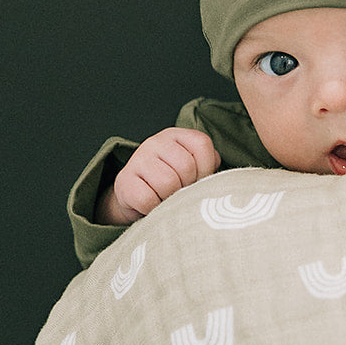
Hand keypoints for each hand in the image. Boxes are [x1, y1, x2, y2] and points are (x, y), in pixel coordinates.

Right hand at [95, 127, 220, 224]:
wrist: (134, 197)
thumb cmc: (172, 183)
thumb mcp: (192, 170)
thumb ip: (208, 166)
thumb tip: (221, 179)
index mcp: (177, 135)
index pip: (202, 145)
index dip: (205, 169)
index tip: (197, 181)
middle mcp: (156, 142)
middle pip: (186, 167)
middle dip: (187, 187)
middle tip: (179, 193)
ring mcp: (138, 159)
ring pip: (168, 183)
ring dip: (170, 199)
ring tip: (166, 199)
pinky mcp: (124, 180)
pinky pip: (148, 199)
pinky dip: (153, 209)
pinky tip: (151, 205)